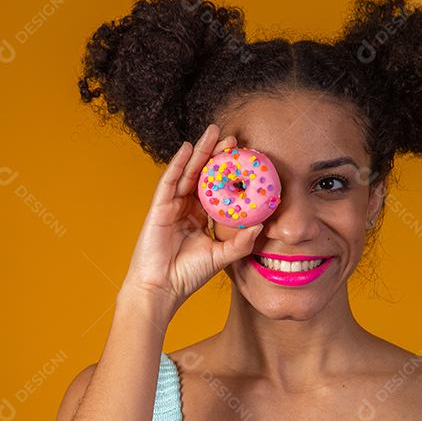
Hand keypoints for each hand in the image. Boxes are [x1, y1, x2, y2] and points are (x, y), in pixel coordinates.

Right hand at [119, 123, 262, 318]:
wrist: (162, 288)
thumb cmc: (188, 275)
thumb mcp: (221, 256)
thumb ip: (240, 242)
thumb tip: (262, 226)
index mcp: (201, 218)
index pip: (218, 189)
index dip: (230, 173)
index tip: (247, 159)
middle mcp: (187, 208)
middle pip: (203, 175)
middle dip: (217, 155)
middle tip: (234, 138)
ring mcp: (172, 205)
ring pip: (188, 172)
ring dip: (200, 151)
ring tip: (213, 131)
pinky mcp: (159, 206)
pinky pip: (169, 180)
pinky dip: (178, 164)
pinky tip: (188, 148)